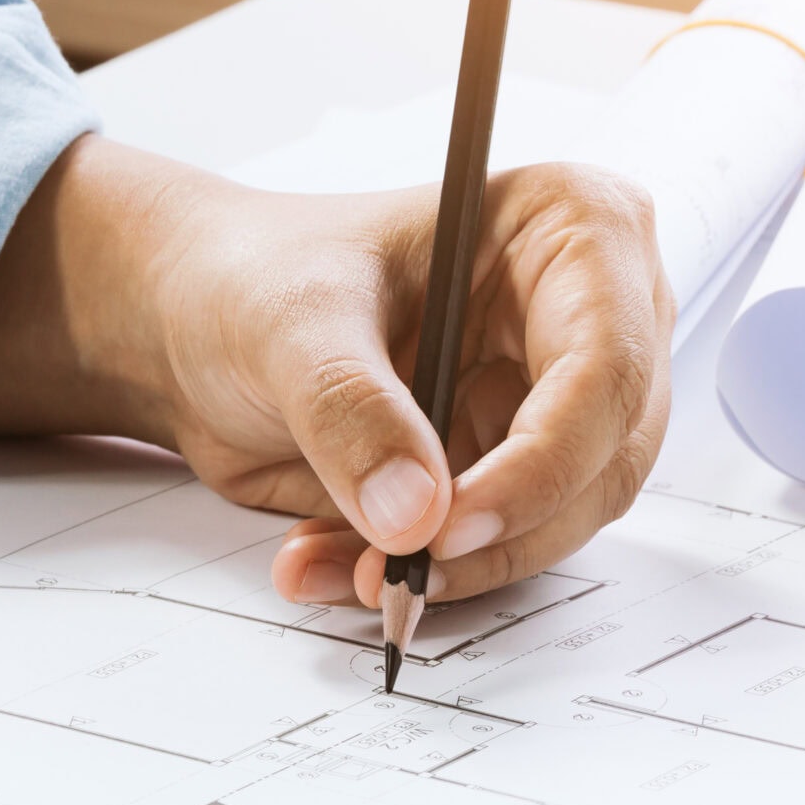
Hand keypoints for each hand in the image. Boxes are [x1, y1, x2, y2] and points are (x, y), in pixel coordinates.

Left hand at [0, 135, 673, 606]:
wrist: (198, 324)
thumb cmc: (254, 276)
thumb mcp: (290, 324)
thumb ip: (351, 412)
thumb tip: (415, 515)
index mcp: (571, 229)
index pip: (606, 364)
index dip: (544, 460)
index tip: (452, 526)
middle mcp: (592, 315)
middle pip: (604, 458)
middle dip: (503, 534)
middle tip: (402, 571)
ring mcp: (559, 400)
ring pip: (561, 520)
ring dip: (457, 566)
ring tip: (346, 568)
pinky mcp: (516, 469)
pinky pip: (502, 550)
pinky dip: (425, 575)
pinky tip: (336, 561)